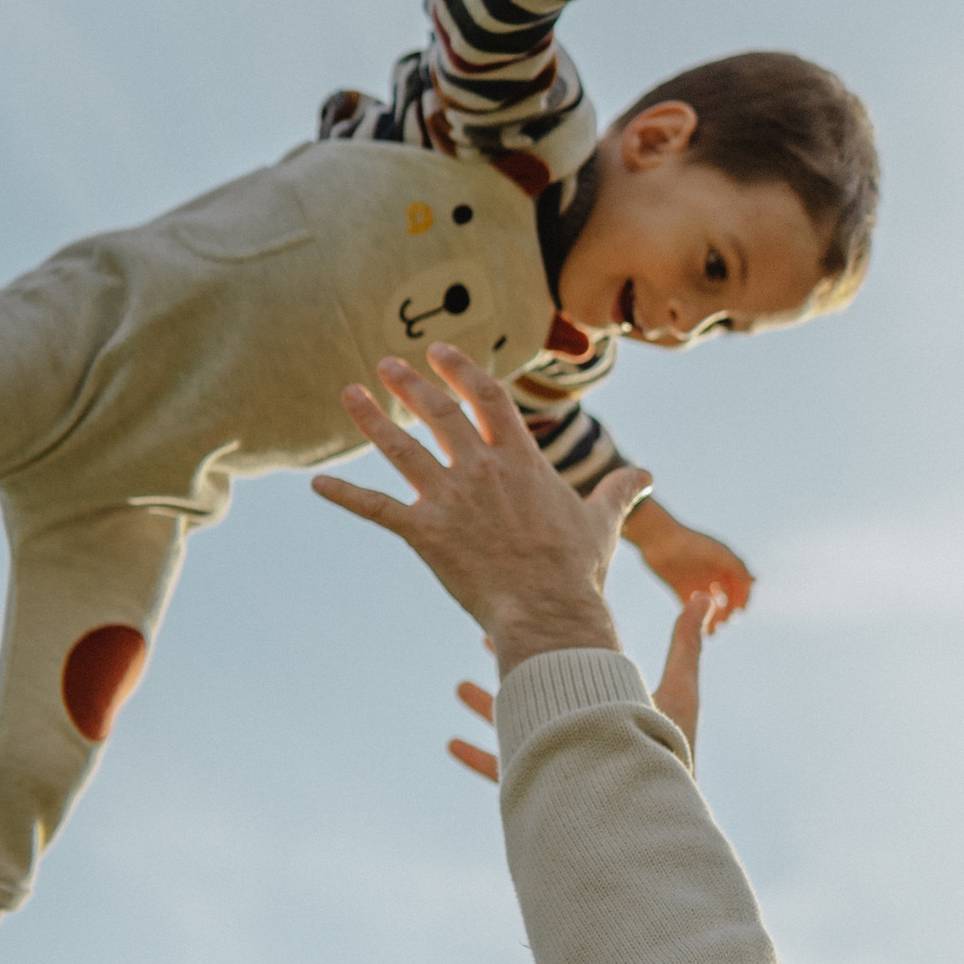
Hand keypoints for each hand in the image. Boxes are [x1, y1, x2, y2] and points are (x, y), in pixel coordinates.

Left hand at [310, 345, 647, 661]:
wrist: (548, 611)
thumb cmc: (577, 571)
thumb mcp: (602, 523)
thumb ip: (619, 492)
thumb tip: (647, 475)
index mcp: (520, 461)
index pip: (487, 397)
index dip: (461, 370)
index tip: (439, 352)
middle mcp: (480, 470)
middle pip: (438, 412)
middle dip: (410, 384)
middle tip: (387, 364)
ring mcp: (449, 499)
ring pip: (400, 448)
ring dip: (371, 419)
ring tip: (350, 394)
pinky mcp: (425, 533)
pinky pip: (376, 509)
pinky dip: (344, 496)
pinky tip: (316, 485)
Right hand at [451, 587, 715, 782]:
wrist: (648, 818)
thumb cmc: (668, 755)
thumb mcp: (679, 691)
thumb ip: (686, 644)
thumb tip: (705, 595)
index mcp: (604, 703)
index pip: (570, 661)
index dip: (549, 635)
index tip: (527, 607)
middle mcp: (578, 729)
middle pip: (537, 689)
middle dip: (512, 663)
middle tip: (484, 636)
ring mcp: (558, 757)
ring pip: (513, 726)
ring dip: (487, 705)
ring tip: (458, 686)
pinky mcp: (541, 787)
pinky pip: (499, 771)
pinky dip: (475, 756)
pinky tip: (450, 744)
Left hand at [621, 501, 754, 618]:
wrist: (658, 539)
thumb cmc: (690, 543)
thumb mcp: (718, 553)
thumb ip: (737, 566)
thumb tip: (755, 582)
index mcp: (724, 564)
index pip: (740, 585)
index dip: (742, 598)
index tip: (740, 612)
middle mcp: (712, 574)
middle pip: (726, 598)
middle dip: (727, 612)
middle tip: (724, 623)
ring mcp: (696, 582)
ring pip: (709, 606)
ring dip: (713, 619)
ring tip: (711, 632)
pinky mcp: (680, 589)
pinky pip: (691, 608)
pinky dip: (695, 619)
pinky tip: (697, 629)